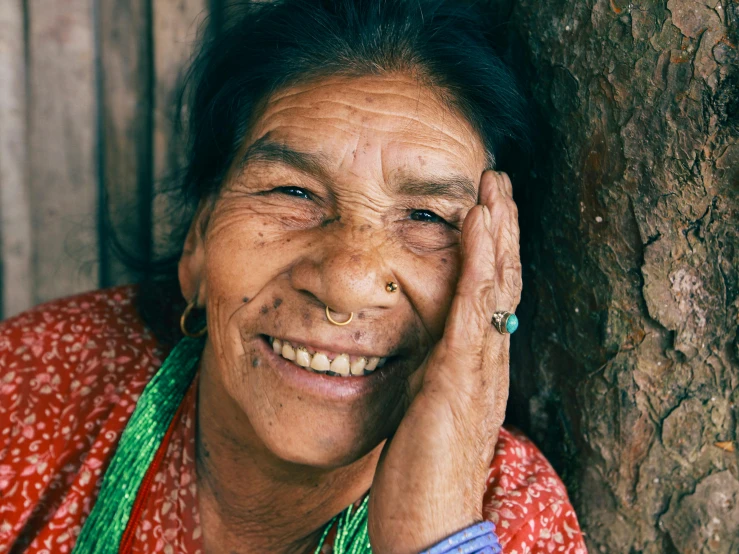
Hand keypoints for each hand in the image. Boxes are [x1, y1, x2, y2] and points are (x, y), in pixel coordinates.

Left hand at [367, 171, 521, 553]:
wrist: (431, 523)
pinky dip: (478, 263)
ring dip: (495, 232)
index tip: (486, 209)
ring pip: (495, 286)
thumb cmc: (424, 472)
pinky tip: (477, 226)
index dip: (492, 250)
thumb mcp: (427, 409)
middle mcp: (489, 360)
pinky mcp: (459, 378)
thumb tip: (420, 348)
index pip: (492, 296)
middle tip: (496, 181)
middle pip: (502, 281)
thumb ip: (431, 373)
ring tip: (493, 187)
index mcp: (479, 366)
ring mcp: (479, 367)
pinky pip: (472, 310)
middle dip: (501, 228)